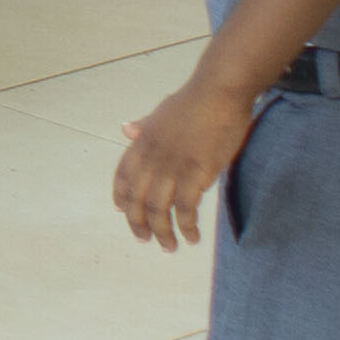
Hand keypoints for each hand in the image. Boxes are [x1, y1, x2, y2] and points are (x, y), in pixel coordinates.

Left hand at [111, 76, 254, 249]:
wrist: (218, 92)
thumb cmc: (195, 100)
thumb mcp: (162, 112)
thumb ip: (144, 126)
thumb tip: (125, 129)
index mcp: (141, 143)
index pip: (122, 177)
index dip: (120, 198)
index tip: (121, 212)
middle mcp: (150, 158)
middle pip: (136, 200)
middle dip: (138, 224)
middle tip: (145, 239)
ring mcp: (171, 168)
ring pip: (157, 210)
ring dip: (162, 233)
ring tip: (170, 247)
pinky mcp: (195, 174)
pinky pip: (185, 210)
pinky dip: (187, 228)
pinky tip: (192, 237)